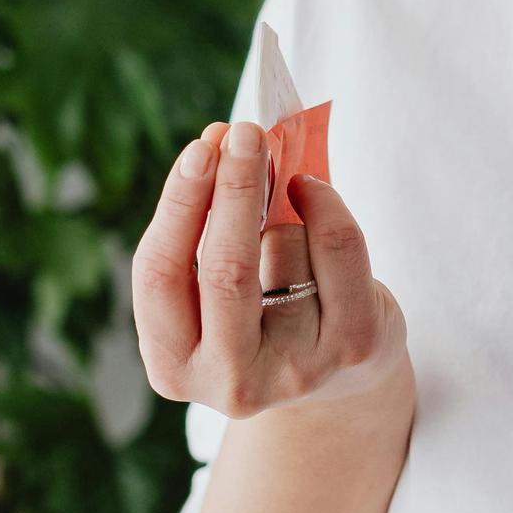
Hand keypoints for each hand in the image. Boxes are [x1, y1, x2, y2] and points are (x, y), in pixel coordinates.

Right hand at [133, 120, 409, 419]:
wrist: (338, 376)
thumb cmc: (262, 310)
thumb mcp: (218, 284)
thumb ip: (210, 224)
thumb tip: (225, 143)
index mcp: (174, 367)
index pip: (160, 276)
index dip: (180, 205)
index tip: (200, 148)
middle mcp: (231, 380)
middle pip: (226, 270)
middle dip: (235, 189)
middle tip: (243, 132)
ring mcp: (297, 370)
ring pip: (285, 247)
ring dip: (284, 208)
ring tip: (284, 215)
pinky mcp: (352, 347)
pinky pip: (339, 248)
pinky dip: (325, 202)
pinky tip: (313, 191)